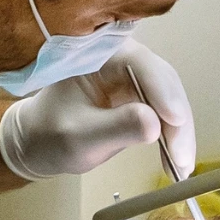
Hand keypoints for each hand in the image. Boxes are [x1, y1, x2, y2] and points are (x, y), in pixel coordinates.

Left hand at [0, 39, 195, 179]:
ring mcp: (133, 77)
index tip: (174, 121)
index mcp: (97, 53)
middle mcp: (121, 58)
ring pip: (170, 98)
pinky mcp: (140, 96)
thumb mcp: (78, 136)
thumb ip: (115, 127)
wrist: (37, 142)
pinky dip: (172, 135)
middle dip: (176, 120)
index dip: (161, 92)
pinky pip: (165, 112)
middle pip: (162, 82)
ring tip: (181, 166)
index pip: (140, 64)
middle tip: (181, 157)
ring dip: (179, 132)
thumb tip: (155, 124)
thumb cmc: (48, 134)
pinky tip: (176, 161)